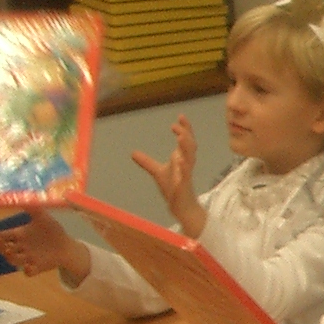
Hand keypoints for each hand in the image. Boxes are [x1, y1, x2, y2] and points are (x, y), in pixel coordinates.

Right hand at [0, 210, 87, 279]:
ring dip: (10, 257)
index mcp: (20, 235)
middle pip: (4, 248)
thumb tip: (22, 194)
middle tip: (0, 242)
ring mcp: (28, 258)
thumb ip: (32, 207)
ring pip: (13, 260)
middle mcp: (21, 247)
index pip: (3, 235)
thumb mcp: (42, 217)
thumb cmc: (52, 231)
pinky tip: (29, 266)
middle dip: (0, 246)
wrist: (66, 245)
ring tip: (10, 251)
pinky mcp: (37, 267)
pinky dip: (27, 270)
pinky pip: (29, 272)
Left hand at [133, 116, 205, 237]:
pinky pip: (185, 175)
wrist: (181, 207)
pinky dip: (183, 168)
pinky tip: (180, 161)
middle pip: (190, 145)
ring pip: (190, 158)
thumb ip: (146, 162)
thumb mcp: (157, 172)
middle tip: (177, 124)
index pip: (186, 140)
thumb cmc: (173, 188)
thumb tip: (133, 152)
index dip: (185, 128)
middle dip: (186, 133)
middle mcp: (186, 163)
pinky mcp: (184, 185)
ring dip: (186, 146)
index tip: (181, 116)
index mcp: (182, 158)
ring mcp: (186, 174)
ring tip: (181, 136)